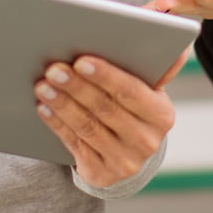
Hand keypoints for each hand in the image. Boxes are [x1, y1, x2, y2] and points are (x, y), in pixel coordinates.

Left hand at [34, 51, 182, 187]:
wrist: (128, 152)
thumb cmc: (133, 107)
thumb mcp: (148, 89)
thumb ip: (155, 65)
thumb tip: (170, 38)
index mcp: (161, 114)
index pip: (131, 92)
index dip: (105, 76)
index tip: (81, 60)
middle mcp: (147, 140)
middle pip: (105, 108)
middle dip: (77, 86)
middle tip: (54, 69)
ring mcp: (125, 161)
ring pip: (87, 127)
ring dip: (62, 104)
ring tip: (43, 86)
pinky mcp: (103, 175)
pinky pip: (75, 145)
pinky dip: (57, 124)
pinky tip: (44, 108)